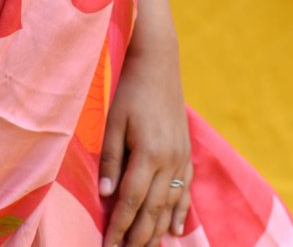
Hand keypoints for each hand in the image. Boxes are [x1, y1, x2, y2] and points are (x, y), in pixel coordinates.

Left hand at [100, 42, 191, 245]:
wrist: (158, 63)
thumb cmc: (130, 90)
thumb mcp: (113, 121)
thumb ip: (111, 159)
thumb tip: (105, 195)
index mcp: (149, 153)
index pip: (132, 201)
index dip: (120, 227)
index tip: (108, 245)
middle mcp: (170, 161)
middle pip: (154, 210)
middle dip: (139, 237)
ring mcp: (182, 158)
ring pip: (170, 205)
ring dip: (158, 232)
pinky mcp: (187, 153)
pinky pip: (185, 192)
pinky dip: (180, 213)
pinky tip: (173, 230)